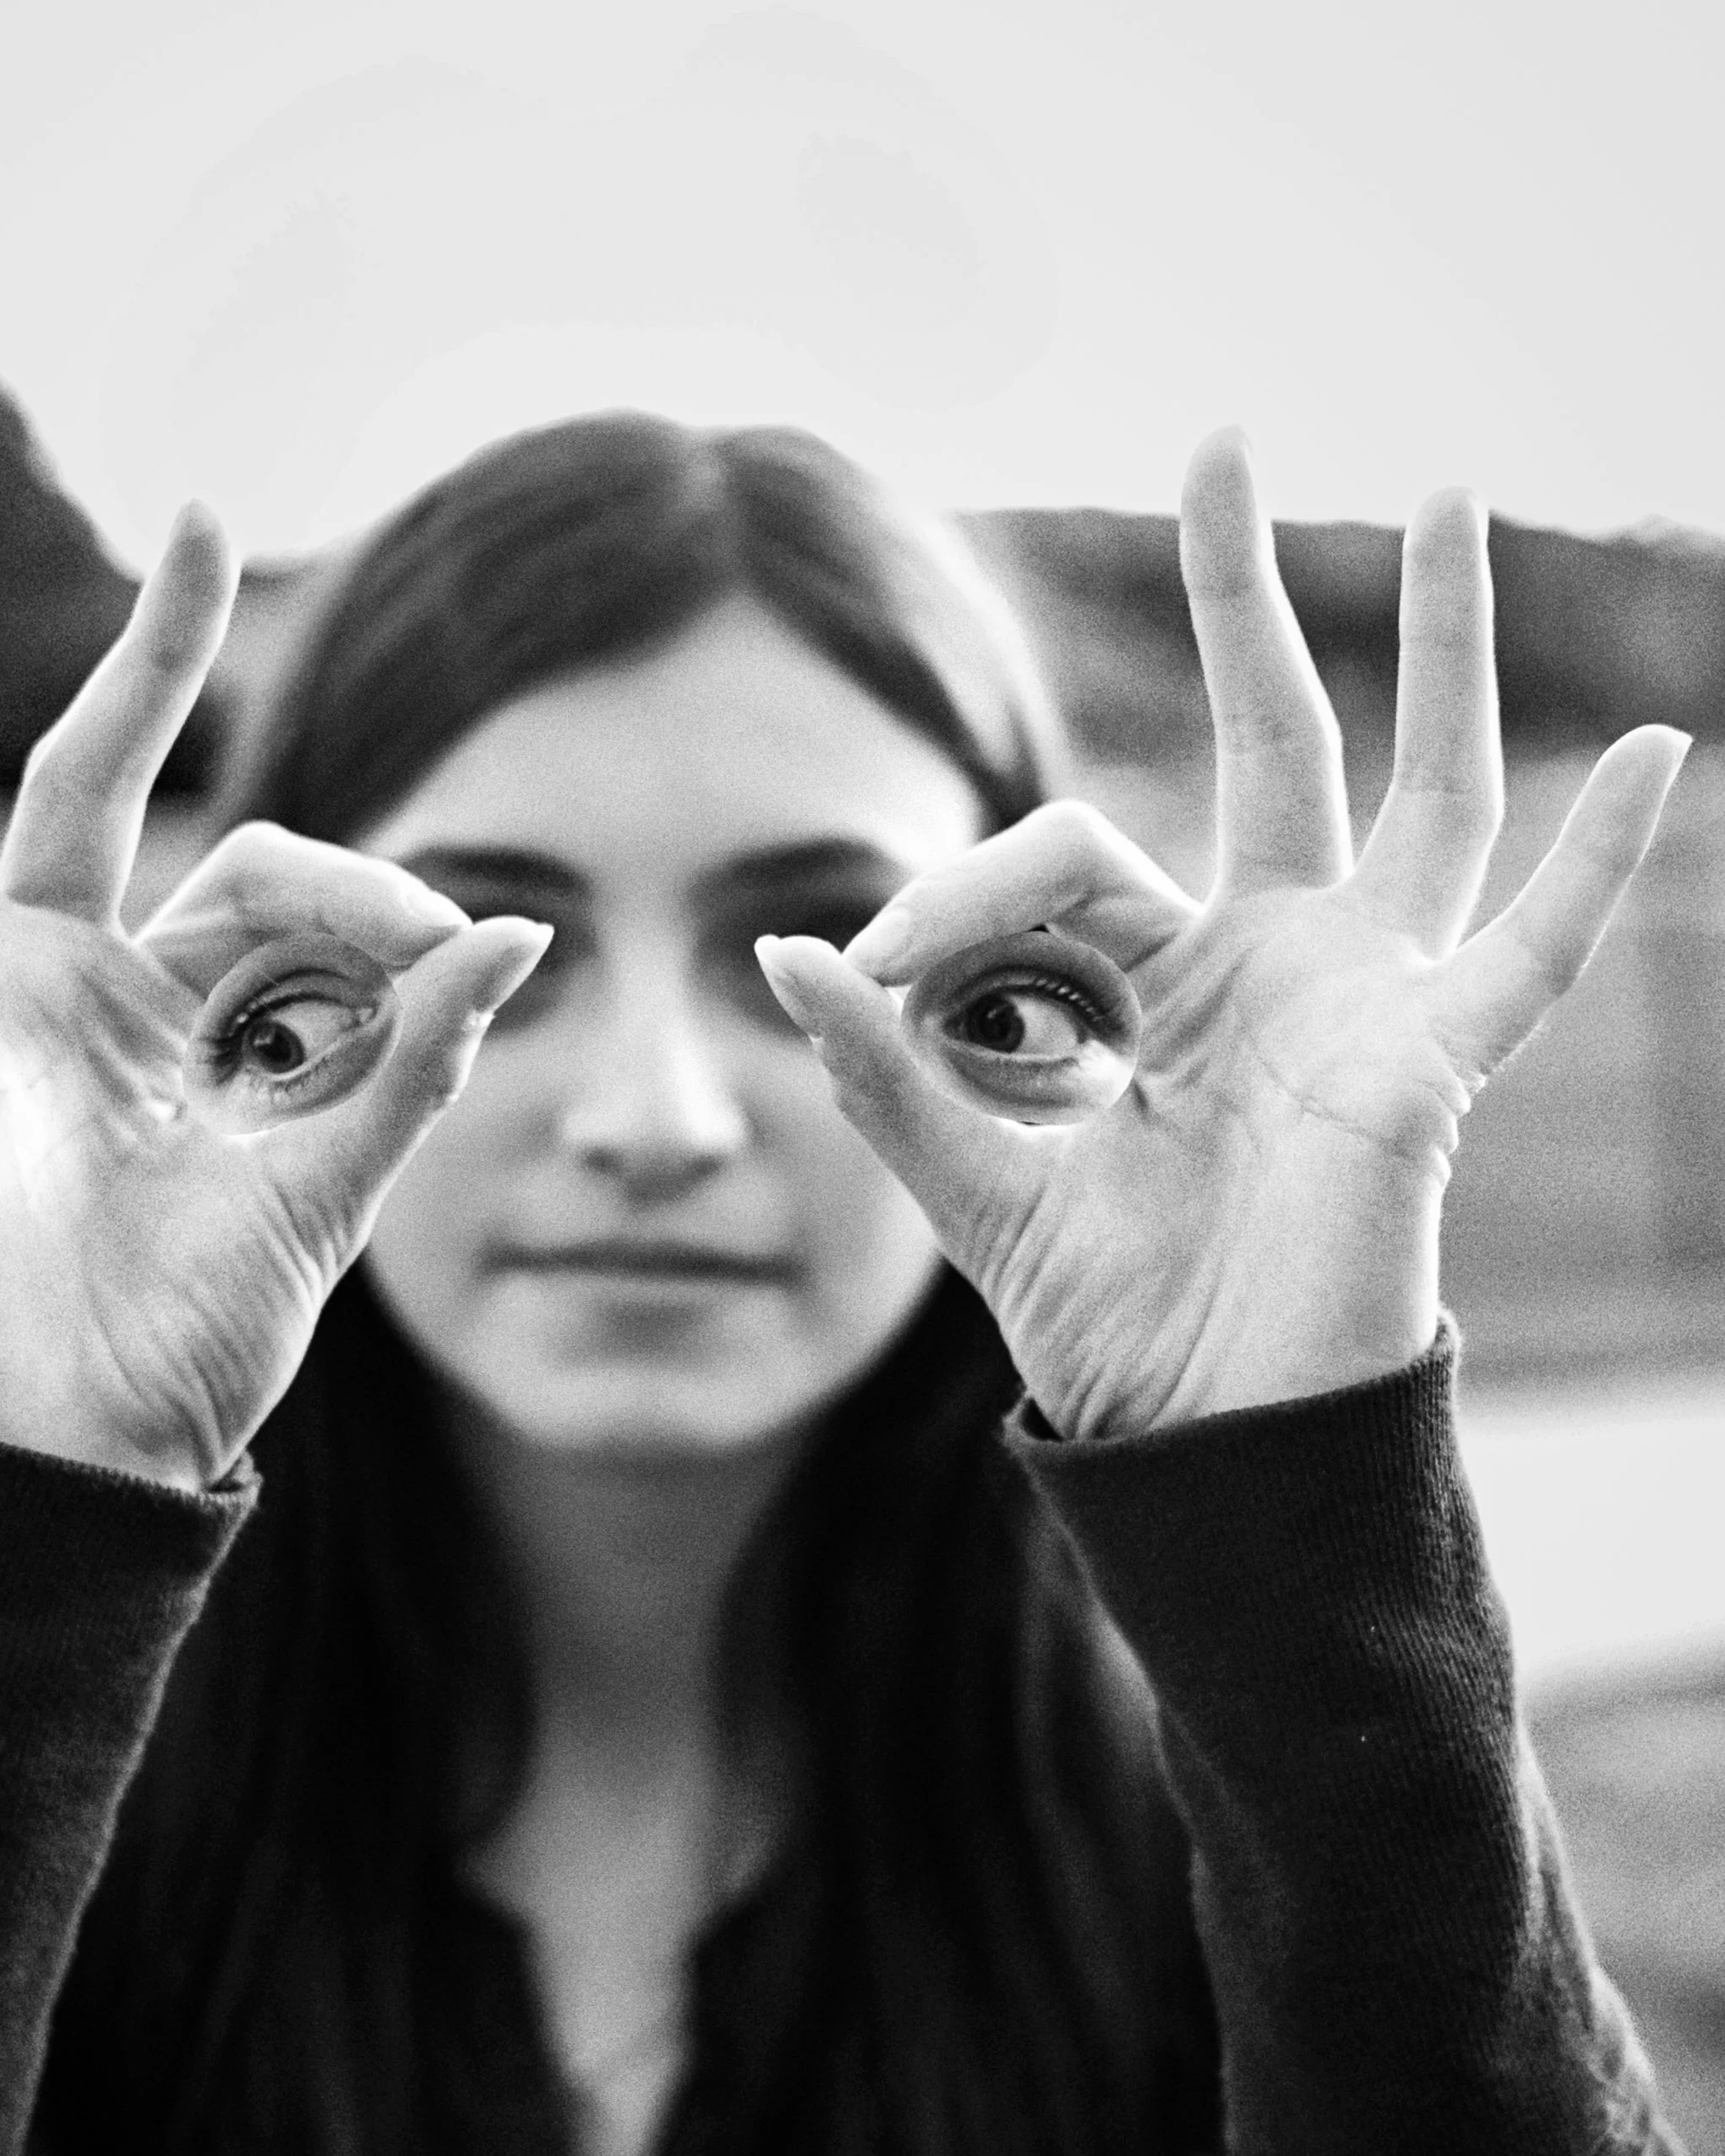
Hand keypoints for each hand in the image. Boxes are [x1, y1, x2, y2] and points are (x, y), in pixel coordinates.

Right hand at [0, 495, 548, 1488]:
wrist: (93, 1448)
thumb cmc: (205, 1336)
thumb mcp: (334, 1184)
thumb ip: (417, 1056)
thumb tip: (525, 922)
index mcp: (185, 1008)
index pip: (269, 869)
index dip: (368, 885)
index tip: (455, 943)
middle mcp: (71, 980)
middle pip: (97, 772)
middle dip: (149, 654)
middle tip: (202, 519)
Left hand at [757, 432, 1689, 1439]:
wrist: (1199, 1446)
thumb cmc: (1107, 1327)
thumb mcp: (978, 1188)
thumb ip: (890, 1074)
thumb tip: (782, 952)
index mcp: (1161, 981)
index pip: (1061, 856)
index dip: (960, 894)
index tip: (871, 970)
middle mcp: (1272, 963)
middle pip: (1272, 740)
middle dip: (1243, 599)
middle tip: (1218, 445)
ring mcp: (1363, 1003)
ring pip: (1419, 795)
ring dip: (1437, 654)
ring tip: (1446, 499)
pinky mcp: (1426, 1070)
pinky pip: (1531, 954)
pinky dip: (1594, 863)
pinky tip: (1650, 750)